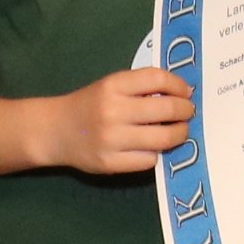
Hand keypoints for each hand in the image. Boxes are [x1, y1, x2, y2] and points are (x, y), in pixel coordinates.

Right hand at [37, 66, 193, 173]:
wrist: (55, 131)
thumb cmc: (90, 105)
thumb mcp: (111, 86)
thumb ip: (141, 87)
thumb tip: (182, 94)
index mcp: (113, 85)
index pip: (157, 79)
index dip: (178, 85)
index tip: (186, 92)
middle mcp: (112, 111)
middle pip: (166, 109)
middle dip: (185, 111)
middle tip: (188, 112)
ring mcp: (111, 139)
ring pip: (162, 138)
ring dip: (179, 134)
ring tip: (180, 131)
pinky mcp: (110, 163)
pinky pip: (149, 159)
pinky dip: (157, 153)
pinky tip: (155, 147)